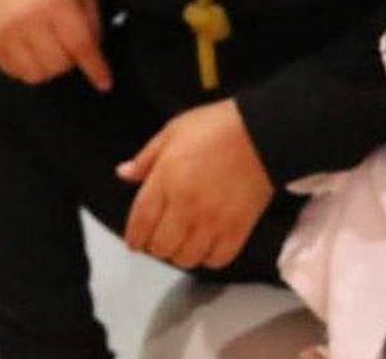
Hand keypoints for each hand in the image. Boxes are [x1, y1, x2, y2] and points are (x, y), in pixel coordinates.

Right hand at [0, 0, 110, 90]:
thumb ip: (91, 26)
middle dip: (70, 61)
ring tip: (50, 49)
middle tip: (69, 46)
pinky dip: (27, 66)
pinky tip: (32, 49)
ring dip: (49, 67)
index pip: (80, 47)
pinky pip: (13, 70)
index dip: (96, 69)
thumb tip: (92, 61)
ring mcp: (6, 29)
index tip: (104, 83)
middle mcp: (27, 17)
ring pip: (35, 73)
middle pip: (58, 65)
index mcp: (55, 2)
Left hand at [118, 99, 274, 269]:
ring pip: (188, 258)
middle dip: (155, 247)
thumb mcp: (171, 133)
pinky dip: (209, 259)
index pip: (141, 221)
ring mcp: (213, 221)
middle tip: (158, 240)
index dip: (134, 237)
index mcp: (165, 181)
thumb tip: (123, 174)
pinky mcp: (239, 229)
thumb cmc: (215, 127)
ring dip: (180, 255)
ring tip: (181, 245)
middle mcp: (186, 206)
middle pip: (162, 246)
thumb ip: (145, 159)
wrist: (262, 133)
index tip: (134, 243)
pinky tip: (206, 247)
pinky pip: (218, 259)